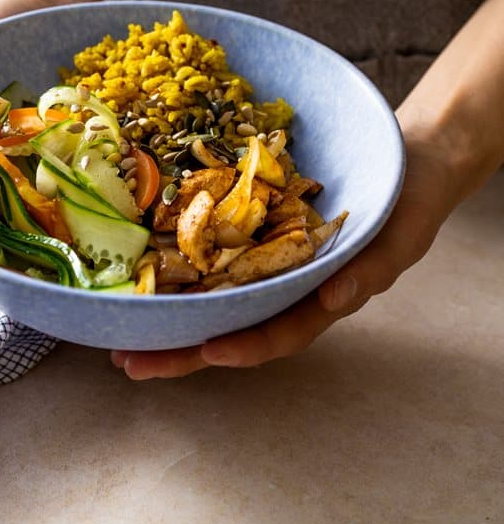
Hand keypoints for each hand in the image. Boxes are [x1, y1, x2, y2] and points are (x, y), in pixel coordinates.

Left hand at [110, 125, 455, 379]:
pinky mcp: (249, 230)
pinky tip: (138, 272)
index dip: (243, 347)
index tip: (208, 352)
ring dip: (166, 316)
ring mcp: (262, 261)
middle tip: (128, 363)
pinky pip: (209, 253)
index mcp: (318, 299)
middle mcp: (283, 287)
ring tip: (116, 332)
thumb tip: (337, 297)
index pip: (277, 334)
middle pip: (228, 327)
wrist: (404, 160)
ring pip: (210, 297)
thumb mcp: (398, 237)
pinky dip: (175, 267)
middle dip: (179, 351)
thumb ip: (371, 269)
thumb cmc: (406, 204)